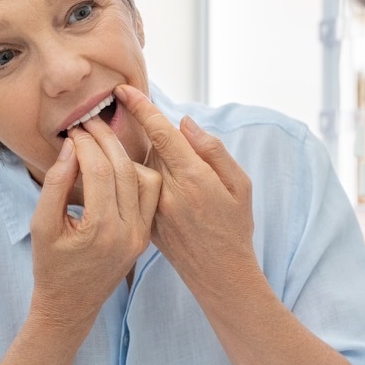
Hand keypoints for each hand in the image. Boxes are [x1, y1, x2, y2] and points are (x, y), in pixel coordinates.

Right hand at [28, 115, 160, 331]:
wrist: (70, 306)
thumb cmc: (49, 266)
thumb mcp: (41, 225)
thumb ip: (55, 184)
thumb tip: (70, 146)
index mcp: (100, 230)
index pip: (98, 170)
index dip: (85, 144)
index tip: (73, 130)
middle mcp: (127, 232)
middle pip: (123, 169)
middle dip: (106, 140)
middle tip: (89, 123)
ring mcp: (141, 236)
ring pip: (145, 179)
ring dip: (125, 154)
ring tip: (103, 139)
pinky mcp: (145, 237)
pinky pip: (150, 196)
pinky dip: (137, 174)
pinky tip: (118, 164)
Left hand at [114, 84, 257, 295]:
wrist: (220, 275)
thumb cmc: (235, 226)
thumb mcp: (240, 185)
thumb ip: (213, 150)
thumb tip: (185, 123)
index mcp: (194, 178)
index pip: (161, 133)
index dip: (141, 108)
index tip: (123, 89)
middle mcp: (169, 192)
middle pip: (147, 147)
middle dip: (143, 133)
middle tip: (149, 129)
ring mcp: (152, 209)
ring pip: (137, 167)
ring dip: (140, 155)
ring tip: (154, 161)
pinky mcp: (143, 222)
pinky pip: (133, 189)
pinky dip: (134, 176)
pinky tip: (145, 179)